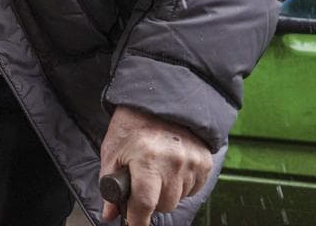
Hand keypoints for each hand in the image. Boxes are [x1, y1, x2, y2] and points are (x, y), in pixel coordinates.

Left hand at [100, 105, 212, 225]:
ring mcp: (192, 162)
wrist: (157, 102)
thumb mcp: (112, 152)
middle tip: (143, 184)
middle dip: (151, 201)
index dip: (138, 220)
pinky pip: (194, 189)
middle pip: (165, 205)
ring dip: (167, 192)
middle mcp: (173, 162)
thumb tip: (110, 214)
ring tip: (157, 170)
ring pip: (179, 198)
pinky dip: (182, 184)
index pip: (145, 203)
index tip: (134, 225)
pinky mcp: (205, 161)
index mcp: (147, 159)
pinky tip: (171, 168)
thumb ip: (110, 185)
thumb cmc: (131, 126)